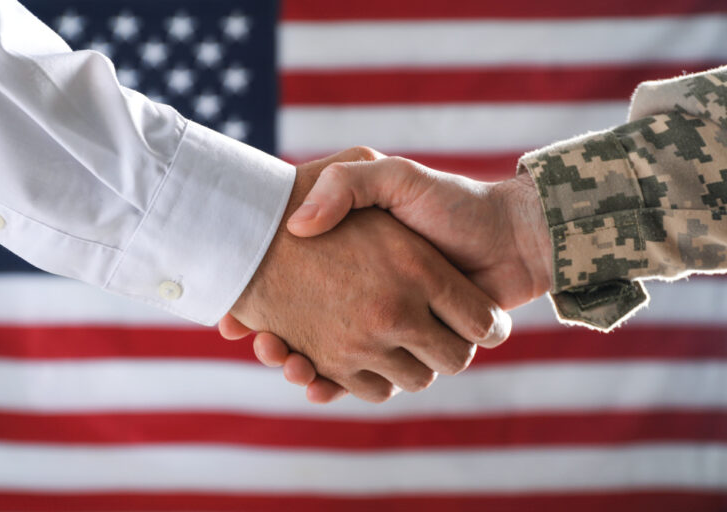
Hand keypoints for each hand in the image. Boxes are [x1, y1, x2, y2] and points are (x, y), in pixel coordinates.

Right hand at [224, 148, 510, 402]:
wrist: (509, 236)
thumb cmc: (451, 203)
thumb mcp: (392, 177)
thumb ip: (346, 184)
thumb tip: (296, 226)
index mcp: (358, 267)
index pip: (292, 295)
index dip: (261, 310)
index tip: (237, 320)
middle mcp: (366, 302)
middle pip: (303, 336)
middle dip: (280, 347)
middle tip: (262, 343)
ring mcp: (387, 331)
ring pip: (331, 363)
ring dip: (304, 368)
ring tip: (285, 358)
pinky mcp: (410, 354)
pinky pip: (367, 382)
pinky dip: (338, 387)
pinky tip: (314, 381)